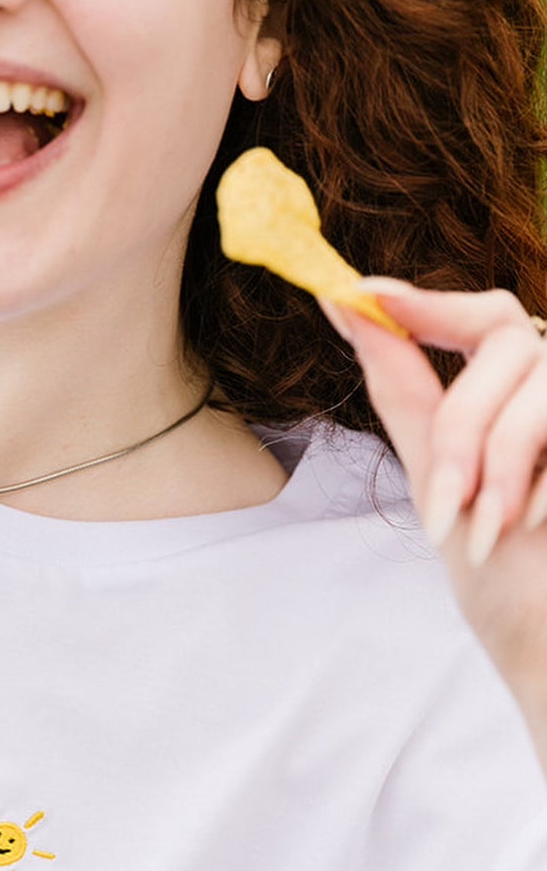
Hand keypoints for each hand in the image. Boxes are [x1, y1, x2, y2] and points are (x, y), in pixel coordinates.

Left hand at [322, 280, 546, 764]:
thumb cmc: (504, 576)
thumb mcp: (439, 476)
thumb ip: (403, 390)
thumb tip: (343, 303)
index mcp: (522, 394)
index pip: (482, 315)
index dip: (426, 302)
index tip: (360, 294)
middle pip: (504, 335)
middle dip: (461, 420)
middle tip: (443, 504)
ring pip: (537, 377)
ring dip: (498, 459)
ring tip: (485, 530)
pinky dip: (540, 475)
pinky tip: (533, 524)